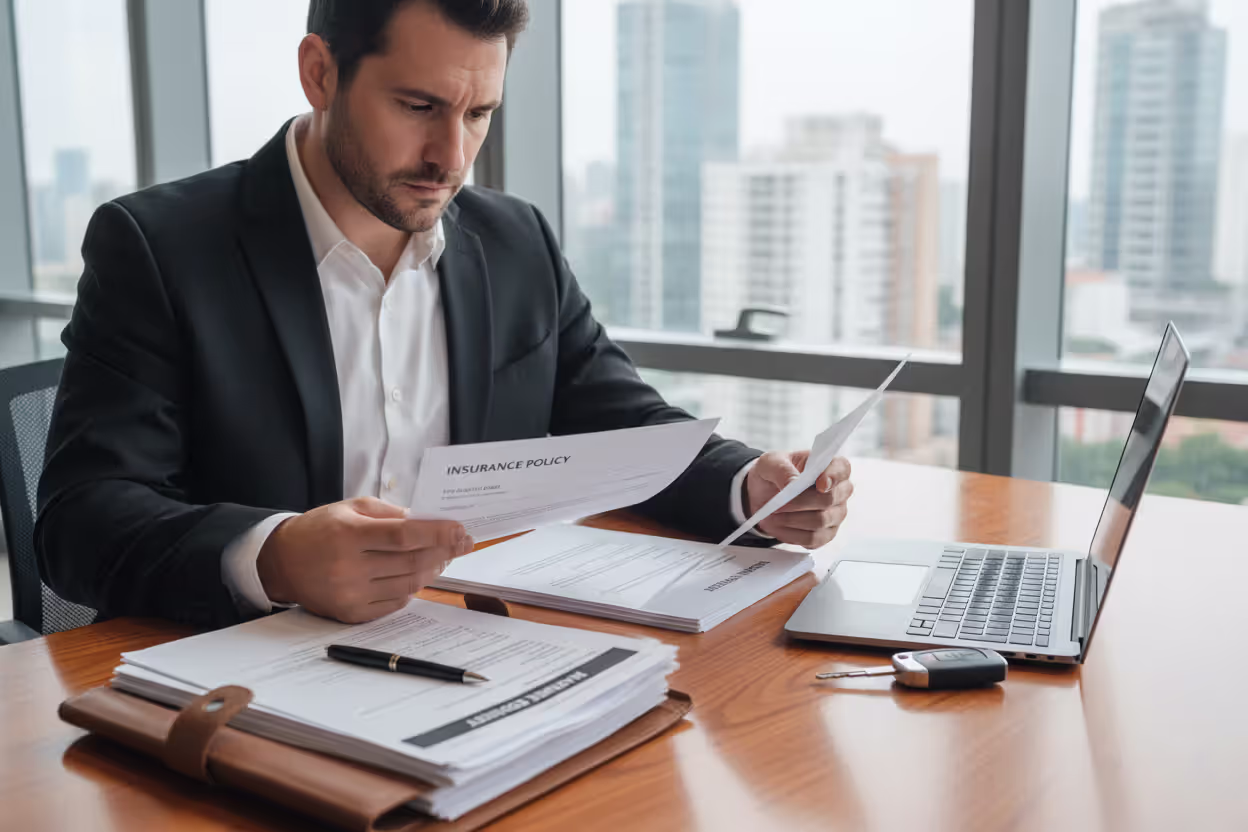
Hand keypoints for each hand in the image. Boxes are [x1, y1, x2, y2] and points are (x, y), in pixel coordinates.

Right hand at [256, 497, 472, 623]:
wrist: (282, 562)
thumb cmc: (320, 529)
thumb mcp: (352, 508)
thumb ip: (392, 514)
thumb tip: (431, 523)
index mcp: (348, 535)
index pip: (405, 536)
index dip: (438, 534)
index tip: (461, 530)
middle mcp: (348, 568)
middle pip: (412, 563)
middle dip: (443, 551)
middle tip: (461, 543)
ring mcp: (350, 595)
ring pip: (409, 585)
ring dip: (432, 570)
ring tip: (442, 557)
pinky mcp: (351, 615)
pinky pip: (395, 603)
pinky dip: (412, 589)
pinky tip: (418, 575)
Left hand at [744, 452, 853, 548]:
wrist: (764, 493)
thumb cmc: (775, 472)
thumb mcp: (771, 462)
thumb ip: (783, 470)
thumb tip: (793, 484)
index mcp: (831, 466)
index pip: (842, 469)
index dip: (833, 476)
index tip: (820, 484)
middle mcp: (839, 491)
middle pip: (828, 500)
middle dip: (799, 503)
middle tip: (777, 504)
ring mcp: (835, 514)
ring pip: (819, 521)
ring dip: (790, 520)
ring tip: (770, 516)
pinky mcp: (825, 534)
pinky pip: (812, 539)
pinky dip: (790, 534)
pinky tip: (776, 526)